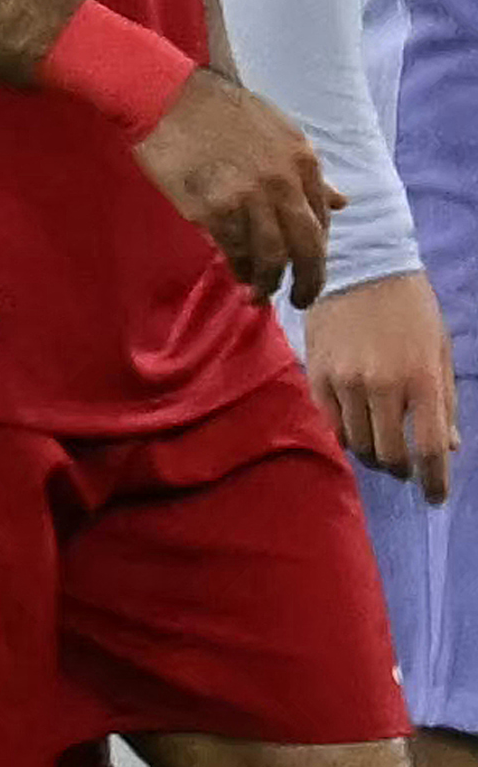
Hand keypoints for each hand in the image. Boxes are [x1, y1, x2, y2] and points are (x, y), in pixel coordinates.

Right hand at [133, 67, 338, 303]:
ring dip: (267, 282)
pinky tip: (235, 274)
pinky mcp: (212, 209)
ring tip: (259, 295)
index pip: (322, 218)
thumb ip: (309, 171)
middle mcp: (282, 182)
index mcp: (303, 160)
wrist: (168, 100)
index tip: (306, 265)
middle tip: (302, 300)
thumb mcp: (280, 132)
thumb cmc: (221, 112)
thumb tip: (341, 202)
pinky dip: (238, 267)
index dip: (316, 248)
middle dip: (309, 281)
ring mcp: (248, 198)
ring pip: (270, 256)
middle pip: (307, 247)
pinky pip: (234, 250)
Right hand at [308, 271, 459, 503]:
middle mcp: (383, 385)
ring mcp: (346, 382)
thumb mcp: (440, 351)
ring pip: (356, 444)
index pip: (428, 448)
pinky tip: (356, 428)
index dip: (434, 481)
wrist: (361, 268)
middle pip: (389, 454)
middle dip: (401, 469)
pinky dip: (345, 434)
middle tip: (407, 469)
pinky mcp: (318, 376)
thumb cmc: (411, 310)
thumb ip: (444, 401)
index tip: (435, 498)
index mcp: (422, 378)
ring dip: (372, 454)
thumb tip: (449, 447)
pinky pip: (330, 423)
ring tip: (381, 448)